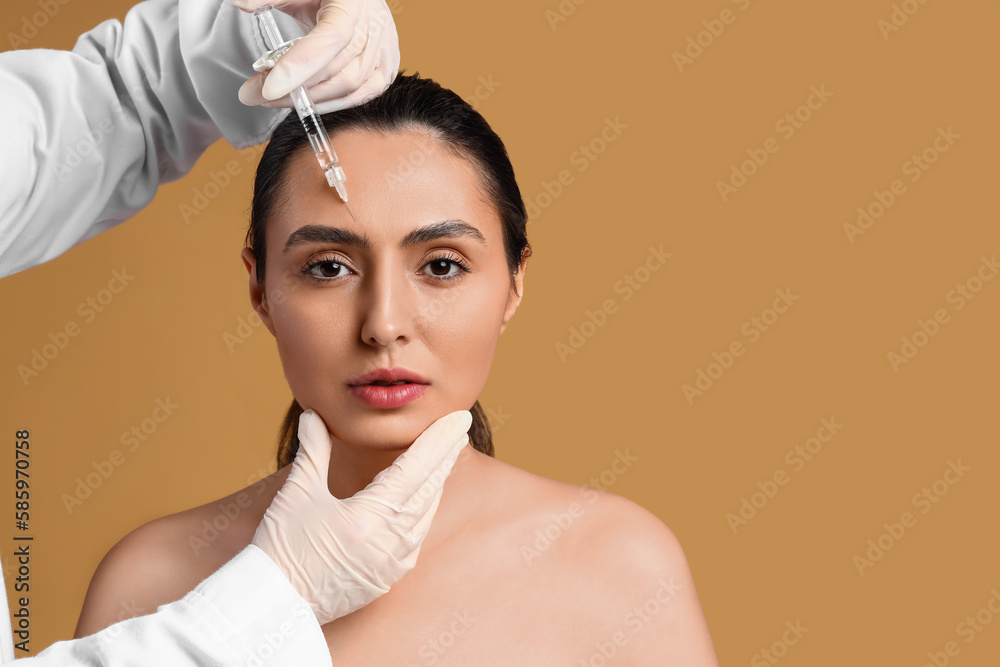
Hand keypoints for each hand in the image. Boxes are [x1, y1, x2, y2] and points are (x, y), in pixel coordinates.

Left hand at [231, 0, 399, 112]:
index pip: (330, 40)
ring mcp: (383, 52)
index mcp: (352, 4)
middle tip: (252, 93)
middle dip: (293, 88)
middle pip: (335, 71)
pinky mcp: (385, 69)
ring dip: (309, 99)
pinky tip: (307, 102)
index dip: (300, 66)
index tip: (268, 87)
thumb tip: (238, 1)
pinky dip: (331, 103)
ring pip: (348, 88)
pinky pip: (360, 95)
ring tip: (273, 98)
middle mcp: (373, 29)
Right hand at [251, 408, 471, 624]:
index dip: (438, 440)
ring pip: (426, 514)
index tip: (457, 419)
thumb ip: (312, 451)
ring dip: (436, 483)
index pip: (415, 468)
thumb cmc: (281, 550)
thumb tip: (313, 416)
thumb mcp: (297, 495)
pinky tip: (425, 499)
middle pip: (428, 488)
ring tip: (446, 456)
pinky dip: (423, 513)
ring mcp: (392, 564)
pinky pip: (416, 538)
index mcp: (368, 517)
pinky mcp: (388, 579)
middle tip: (459, 428)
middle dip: (445, 455)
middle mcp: (388, 542)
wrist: (275, 607)